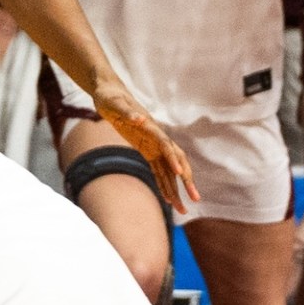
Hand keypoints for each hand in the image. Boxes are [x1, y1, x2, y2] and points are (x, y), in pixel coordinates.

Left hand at [88, 83, 197, 212]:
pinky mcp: (147, 150)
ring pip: (169, 171)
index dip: (173, 159)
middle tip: (194, 198)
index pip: (166, 145)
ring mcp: (153, 145)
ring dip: (176, 190)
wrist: (109, 93)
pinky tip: (169, 199)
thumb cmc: (110, 98)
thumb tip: (139, 119)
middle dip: (186, 180)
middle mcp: (156, 138)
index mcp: (151, 127)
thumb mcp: (115, 104)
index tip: (180, 174)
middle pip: (177, 161)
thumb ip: (128, 112)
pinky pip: (159, 171)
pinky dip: (164, 185)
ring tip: (182, 210)